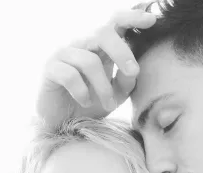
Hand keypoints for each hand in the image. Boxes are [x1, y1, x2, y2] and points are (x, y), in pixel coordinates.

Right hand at [36, 9, 155, 127]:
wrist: (64, 123)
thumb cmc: (90, 105)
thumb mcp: (115, 95)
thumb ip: (126, 81)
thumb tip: (133, 69)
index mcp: (100, 48)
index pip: (115, 24)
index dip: (132, 18)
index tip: (151, 20)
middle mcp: (82, 45)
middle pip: (103, 34)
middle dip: (121, 52)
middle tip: (133, 72)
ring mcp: (64, 55)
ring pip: (89, 61)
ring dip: (103, 87)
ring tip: (109, 105)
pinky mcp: (51, 69)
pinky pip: (70, 75)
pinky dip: (82, 92)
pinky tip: (85, 103)